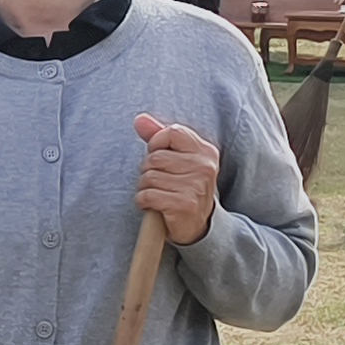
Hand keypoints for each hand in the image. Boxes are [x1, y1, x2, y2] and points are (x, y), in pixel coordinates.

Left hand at [130, 113, 218, 243]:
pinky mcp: (184, 205)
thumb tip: (139, 119)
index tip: (159, 158)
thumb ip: (159, 137)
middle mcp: (205, 166)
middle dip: (148, 170)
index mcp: (205, 151)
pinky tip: (154, 205)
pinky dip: (143, 201)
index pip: (171, 132)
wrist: (198, 225)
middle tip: (159, 182)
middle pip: (155, 157)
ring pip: (149, 177)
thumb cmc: (184, 188)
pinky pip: (147, 195)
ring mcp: (196, 186)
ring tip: (158, 194)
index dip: (156, 144)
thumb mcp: (178, 159)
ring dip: (145, 188)